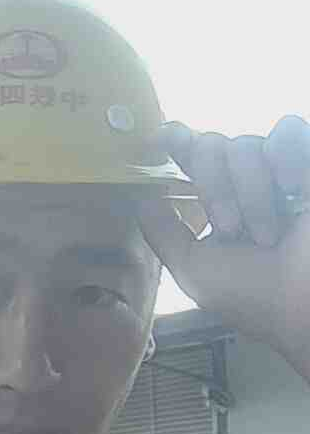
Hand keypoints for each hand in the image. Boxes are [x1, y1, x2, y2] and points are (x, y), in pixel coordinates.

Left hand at [137, 116, 309, 365]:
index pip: (192, 160)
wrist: (303, 303)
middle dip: (213, 187)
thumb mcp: (194, 269)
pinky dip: (284, 159)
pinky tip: (292, 191)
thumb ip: (164, 235)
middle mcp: (247, 185)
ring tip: (267, 235)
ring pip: (246, 144)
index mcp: (219, 205)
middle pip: (212, 147)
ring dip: (251, 193)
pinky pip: (287, 130)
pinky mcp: (309, 165)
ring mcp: (280, 172)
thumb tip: (140, 198)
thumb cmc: (252, 296)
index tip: (162, 139)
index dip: (175, 142)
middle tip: (231, 229)